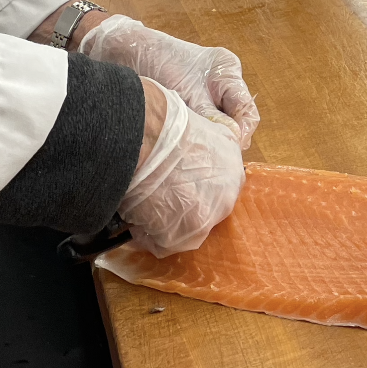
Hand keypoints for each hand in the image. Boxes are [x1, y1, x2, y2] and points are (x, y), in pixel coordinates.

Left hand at [81, 15, 258, 148]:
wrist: (119, 50)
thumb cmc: (154, 61)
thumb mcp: (185, 92)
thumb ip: (211, 115)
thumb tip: (235, 140)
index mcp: (226, 72)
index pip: (247, 112)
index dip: (240, 135)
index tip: (226, 152)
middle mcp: (220, 83)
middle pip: (235, 122)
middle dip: (223, 142)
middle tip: (207, 159)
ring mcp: (205, 94)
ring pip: (217, 129)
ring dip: (207, 142)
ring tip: (192, 154)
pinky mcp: (188, 105)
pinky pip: (200, 128)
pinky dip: (193, 139)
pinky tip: (182, 149)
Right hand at [121, 79, 244, 256]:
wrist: (147, 139)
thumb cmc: (165, 124)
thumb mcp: (202, 127)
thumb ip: (205, 147)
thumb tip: (192, 153)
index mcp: (232, 166)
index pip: (217, 185)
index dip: (194, 185)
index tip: (177, 182)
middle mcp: (226, 196)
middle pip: (203, 209)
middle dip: (182, 206)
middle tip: (157, 195)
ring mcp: (204, 220)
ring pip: (182, 229)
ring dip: (163, 222)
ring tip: (141, 205)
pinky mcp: (179, 237)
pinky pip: (160, 243)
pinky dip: (145, 235)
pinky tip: (133, 216)